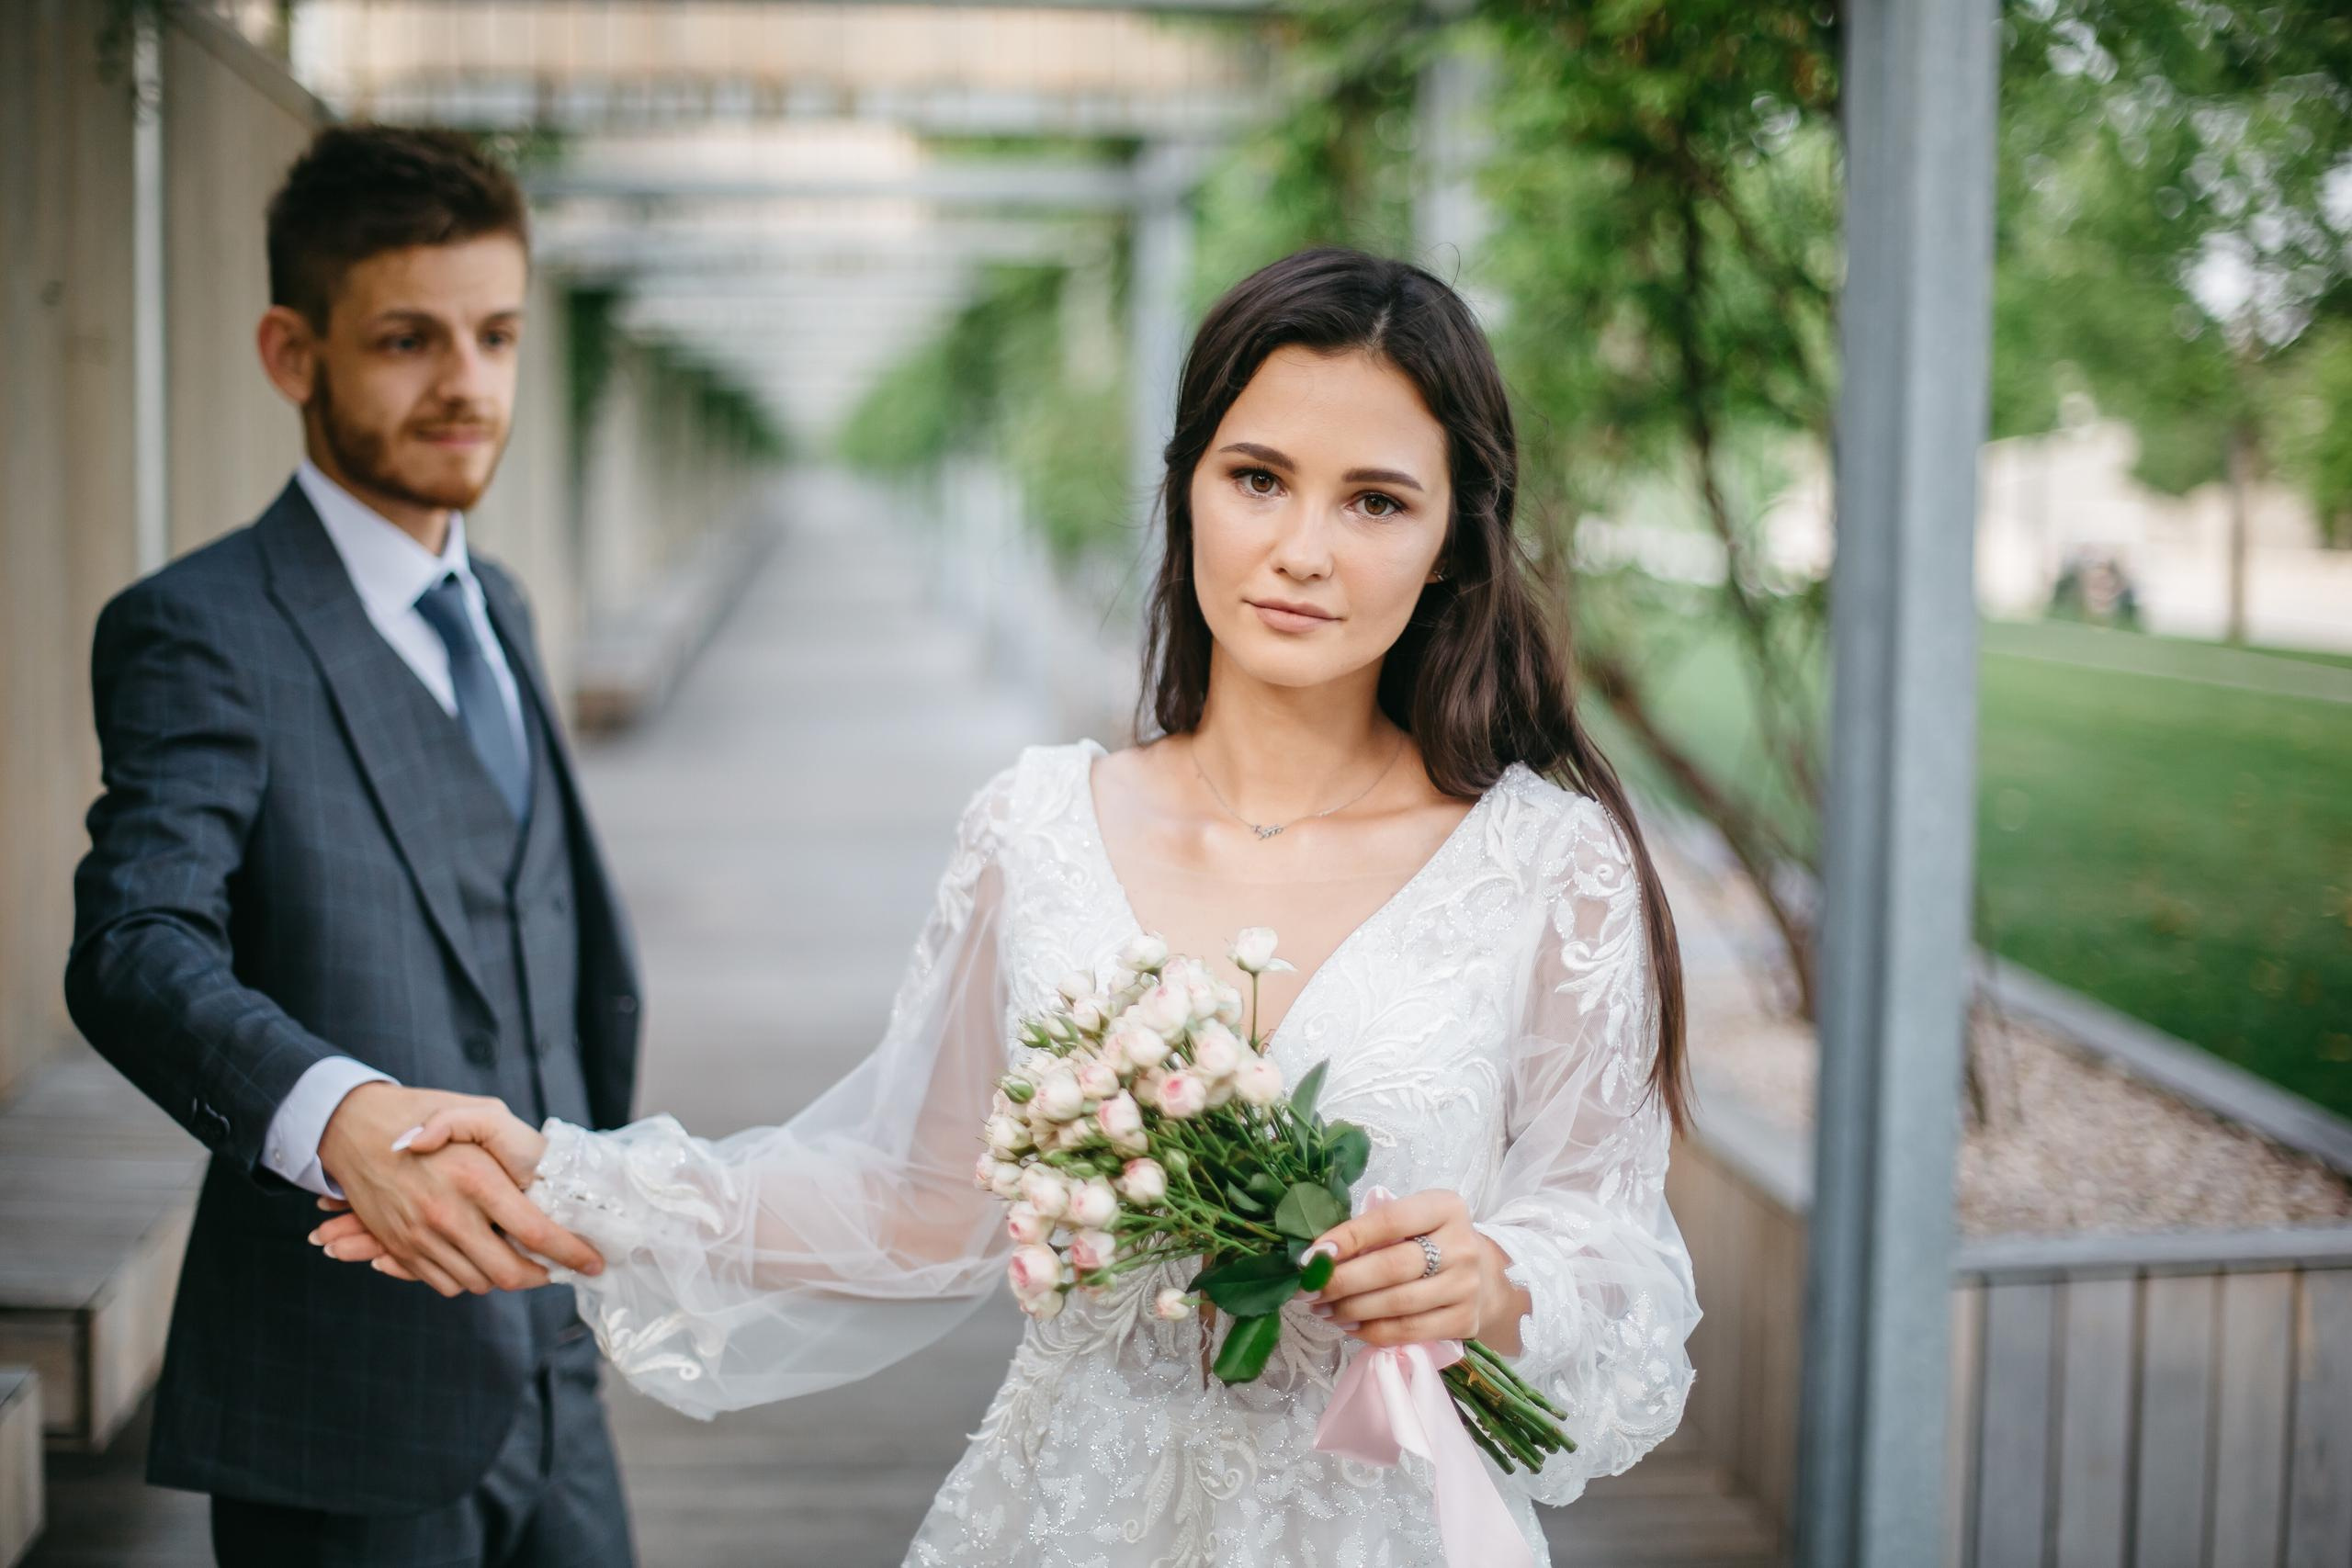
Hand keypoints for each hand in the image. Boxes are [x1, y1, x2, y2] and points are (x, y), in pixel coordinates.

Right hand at [311, 1084, 599, 1296]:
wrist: (353, 1127)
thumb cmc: (423, 1113)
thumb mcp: (478, 1113)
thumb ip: (514, 1146)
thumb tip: (546, 1187)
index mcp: (476, 1179)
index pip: (536, 1232)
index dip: (571, 1253)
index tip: (593, 1262)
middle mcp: (449, 1214)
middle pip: (508, 1272)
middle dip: (541, 1277)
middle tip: (557, 1270)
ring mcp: (421, 1236)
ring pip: (478, 1282)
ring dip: (504, 1278)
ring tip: (521, 1260)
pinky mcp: (401, 1247)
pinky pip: (444, 1283)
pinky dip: (468, 1278)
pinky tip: (480, 1257)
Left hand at [1301, 1189, 1529, 1352]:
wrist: (1482, 1275)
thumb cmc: (1430, 1241)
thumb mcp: (1411, 1221)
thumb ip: (1372, 1232)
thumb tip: (1318, 1257)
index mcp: (1445, 1207)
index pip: (1389, 1221)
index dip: (1348, 1238)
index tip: (1313, 1255)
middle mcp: (1462, 1246)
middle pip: (1392, 1267)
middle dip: (1342, 1281)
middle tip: (1308, 1289)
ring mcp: (1467, 1287)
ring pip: (1397, 1304)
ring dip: (1350, 1310)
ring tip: (1322, 1309)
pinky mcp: (1466, 1321)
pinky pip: (1408, 1332)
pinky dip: (1371, 1331)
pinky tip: (1348, 1326)